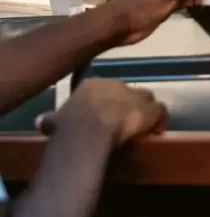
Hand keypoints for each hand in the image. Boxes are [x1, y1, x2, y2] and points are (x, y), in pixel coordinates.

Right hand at [35, 79, 166, 149]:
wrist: (89, 128)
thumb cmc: (70, 124)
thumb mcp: (57, 120)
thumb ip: (53, 120)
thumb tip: (41, 122)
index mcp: (92, 85)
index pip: (105, 89)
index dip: (107, 102)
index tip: (105, 115)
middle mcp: (115, 84)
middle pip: (126, 92)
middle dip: (127, 105)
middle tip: (124, 123)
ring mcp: (134, 95)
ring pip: (145, 98)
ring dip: (145, 111)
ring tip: (143, 127)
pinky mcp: (149, 109)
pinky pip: (159, 112)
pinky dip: (160, 121)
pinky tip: (158, 132)